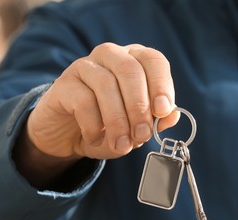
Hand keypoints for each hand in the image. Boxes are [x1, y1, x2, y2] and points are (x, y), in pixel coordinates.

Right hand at [27, 43, 178, 160]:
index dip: (161, 85)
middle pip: (130, 70)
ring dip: (118, 121)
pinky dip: (94, 125)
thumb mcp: (135, 126)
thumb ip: (155, 120)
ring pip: (106, 85)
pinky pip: (83, 100)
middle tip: (142, 135)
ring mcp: (85, 66)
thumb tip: (172, 115)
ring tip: (121, 145)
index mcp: (135, 61)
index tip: (162, 111)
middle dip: (139, 107)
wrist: (68, 135)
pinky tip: (95, 138)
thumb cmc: (108, 125)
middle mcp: (111, 56)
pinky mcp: (64, 83)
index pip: (153, 61)